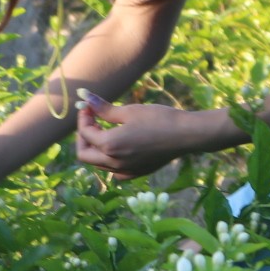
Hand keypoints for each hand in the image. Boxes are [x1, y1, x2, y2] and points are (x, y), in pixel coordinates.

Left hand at [76, 94, 212, 178]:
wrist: (186, 135)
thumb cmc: (159, 119)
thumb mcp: (129, 111)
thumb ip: (103, 108)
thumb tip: (84, 97)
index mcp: (109, 145)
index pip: (85, 133)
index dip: (83, 117)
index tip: (89, 106)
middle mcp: (114, 162)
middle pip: (84, 155)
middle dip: (83, 137)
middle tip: (91, 121)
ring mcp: (126, 171)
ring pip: (98, 164)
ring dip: (95, 148)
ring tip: (105, 131)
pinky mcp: (136, 173)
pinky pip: (114, 172)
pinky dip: (110, 161)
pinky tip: (119, 148)